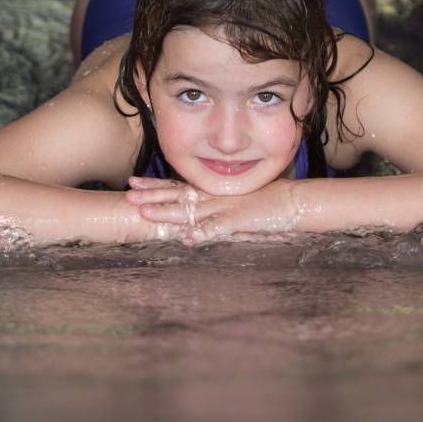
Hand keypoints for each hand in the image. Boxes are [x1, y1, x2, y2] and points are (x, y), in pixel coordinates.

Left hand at [126, 176, 300, 244]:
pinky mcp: (241, 220)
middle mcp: (215, 197)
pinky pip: (219, 228)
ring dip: (168, 213)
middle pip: (178, 196)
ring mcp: (227, 207)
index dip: (155, 185)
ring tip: (145, 215)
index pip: (179, 187)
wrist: (295, 201)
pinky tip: (188, 239)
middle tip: (128, 195)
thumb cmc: (267, 203)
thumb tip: (194, 217)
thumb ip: (215, 207)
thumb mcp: (236, 202)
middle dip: (152, 196)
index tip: (133, 182)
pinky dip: (204, 233)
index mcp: (214, 192)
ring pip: (192, 210)